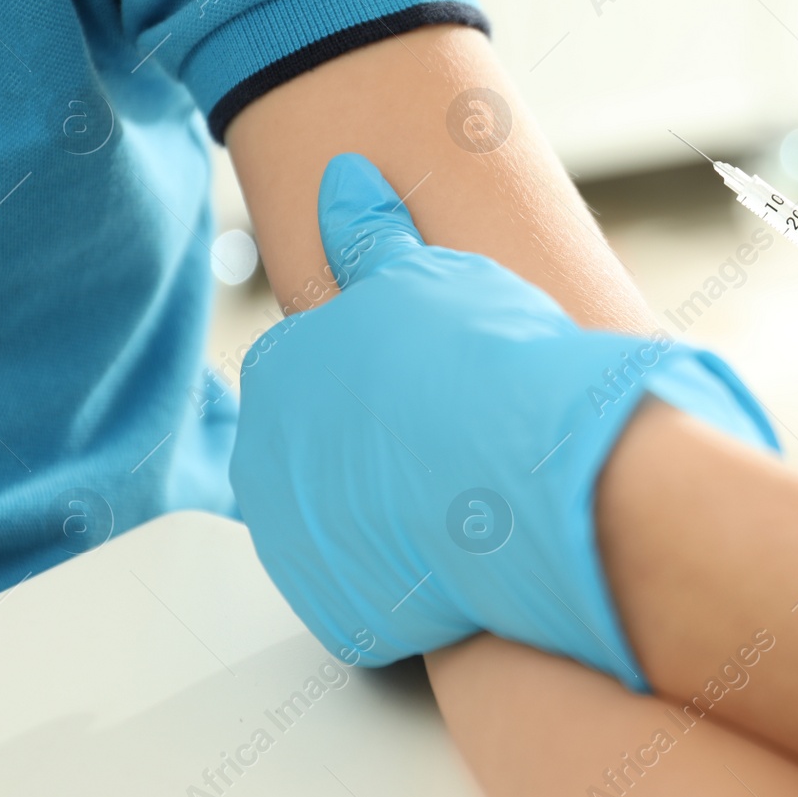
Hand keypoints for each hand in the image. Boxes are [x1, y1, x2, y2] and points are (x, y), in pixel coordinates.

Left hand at [231, 154, 775, 687]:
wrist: (533, 475)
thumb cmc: (484, 364)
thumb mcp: (426, 276)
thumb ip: (369, 235)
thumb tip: (341, 180)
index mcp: (277, 374)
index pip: (311, 370)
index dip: (383, 374)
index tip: (437, 382)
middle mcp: (264, 464)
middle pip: (320, 452)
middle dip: (379, 446)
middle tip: (458, 439)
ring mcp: (299, 549)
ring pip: (349, 524)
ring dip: (396, 511)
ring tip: (471, 494)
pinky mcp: (345, 616)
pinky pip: (379, 592)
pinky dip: (417, 577)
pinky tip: (467, 549)